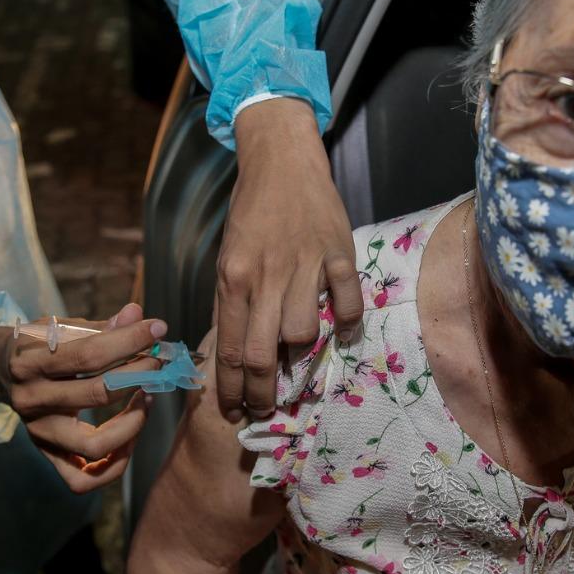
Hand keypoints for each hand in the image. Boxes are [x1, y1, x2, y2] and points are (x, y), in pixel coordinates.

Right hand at [0, 303, 164, 492]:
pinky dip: (113, 465)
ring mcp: (39, 432)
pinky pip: (82, 480)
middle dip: (138, 376)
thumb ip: (100, 326)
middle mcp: (32, 401)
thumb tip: (137, 315)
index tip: (156, 328)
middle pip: (96, 395)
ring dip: (133, 424)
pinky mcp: (47, 454)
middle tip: (156, 362)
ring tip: (147, 399)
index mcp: (31, 363)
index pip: (88, 354)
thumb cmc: (38, 345)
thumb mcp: (60, 326)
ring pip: (93, 446)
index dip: (129, 341)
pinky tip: (130, 437)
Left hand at [216, 97, 363, 420]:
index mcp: (233, 279)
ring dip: (301, 357)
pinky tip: (341, 331)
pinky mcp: (338, 252)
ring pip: (303, 334)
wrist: (280, 161)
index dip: (232, 390)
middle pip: (262, 354)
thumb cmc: (251, 212)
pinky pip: (347, 302)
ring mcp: (304, 265)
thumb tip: (230, 351)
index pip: (229, 350)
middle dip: (261, 394)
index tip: (235, 413)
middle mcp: (266, 276)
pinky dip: (346, 322)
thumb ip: (230, 302)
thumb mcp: (227, 257)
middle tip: (264, 410)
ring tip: (297, 366)